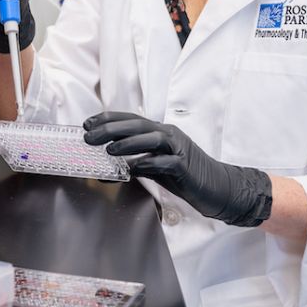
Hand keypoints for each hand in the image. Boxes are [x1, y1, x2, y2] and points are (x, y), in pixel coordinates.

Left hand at [83, 112, 272, 226]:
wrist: (218, 187)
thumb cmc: (184, 176)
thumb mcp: (155, 167)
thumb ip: (133, 165)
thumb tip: (105, 173)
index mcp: (160, 132)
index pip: (130, 119)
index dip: (108, 119)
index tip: (87, 123)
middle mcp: (169, 135)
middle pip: (138, 125)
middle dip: (111, 128)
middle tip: (90, 135)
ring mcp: (178, 149)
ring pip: (152, 138)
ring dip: (129, 143)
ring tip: (109, 150)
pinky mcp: (186, 166)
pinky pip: (165, 162)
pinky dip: (148, 164)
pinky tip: (133, 169)